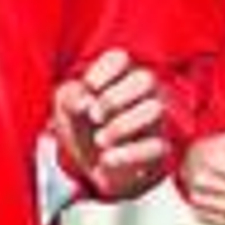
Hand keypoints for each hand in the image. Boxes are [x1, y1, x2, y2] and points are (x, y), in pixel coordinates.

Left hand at [52, 48, 168, 198]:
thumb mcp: (66, 109)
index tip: (88, 87)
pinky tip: (107, 159)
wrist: (90, 165)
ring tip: (99, 140)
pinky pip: (157, 146)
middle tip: (93, 116)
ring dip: (122, 125)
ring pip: (154, 109)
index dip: (103, 70)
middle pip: (145, 79)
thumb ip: (70, 98)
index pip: (119, 58)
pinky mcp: (158, 149)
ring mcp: (154, 120)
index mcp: (118, 75)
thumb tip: (85, 101)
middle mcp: (142, 93)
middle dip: (114, 98)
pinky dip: (129, 154)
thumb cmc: (82, 125)